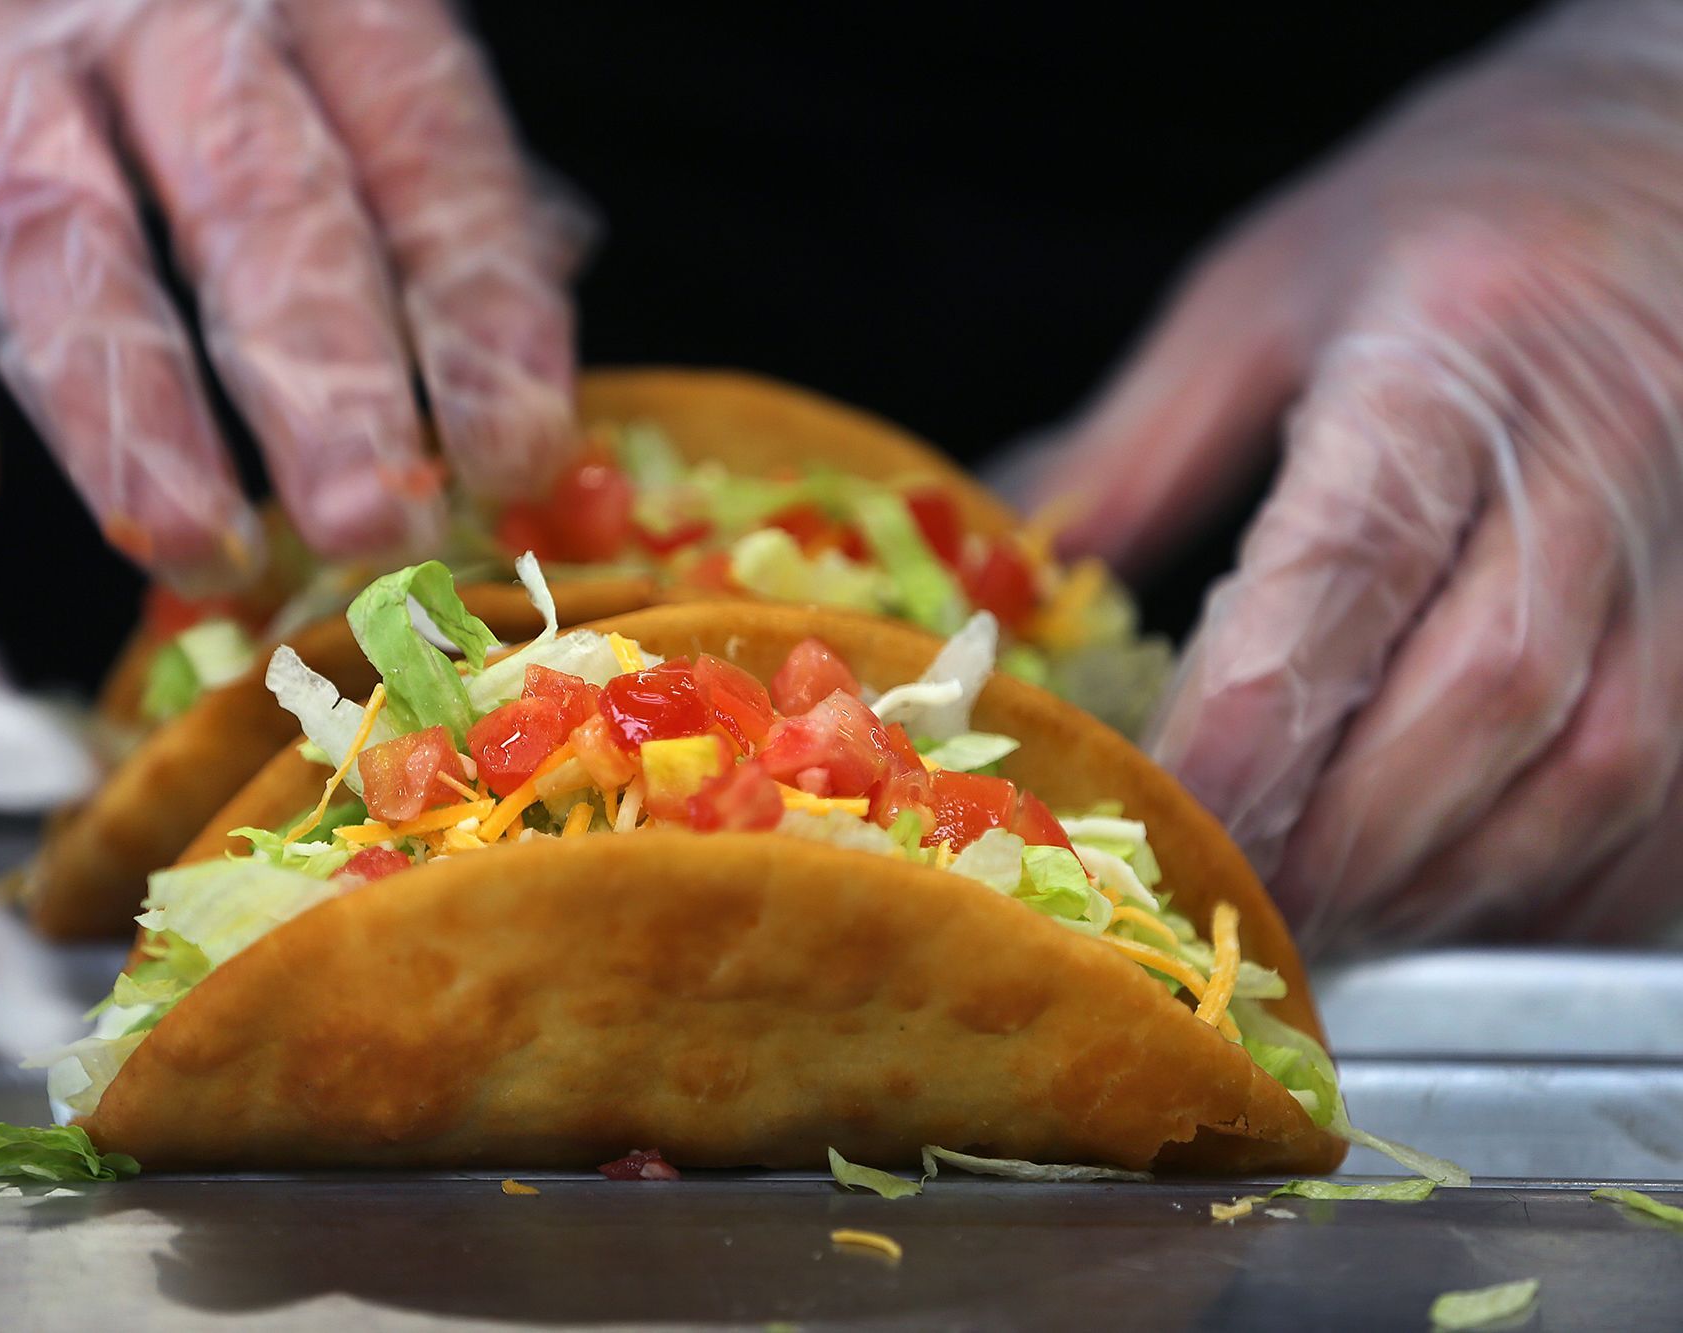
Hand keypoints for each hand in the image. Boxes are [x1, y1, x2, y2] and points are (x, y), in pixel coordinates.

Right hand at [0, 0, 581, 587]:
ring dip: (127, 410)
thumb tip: (540, 290)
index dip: (478, 305)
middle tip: (372, 529)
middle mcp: (165, 13)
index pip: (425, 151)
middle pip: (256, 200)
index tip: (518, 453)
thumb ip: (425, 157)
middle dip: (320, 376)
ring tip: (194, 549)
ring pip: (60, 233)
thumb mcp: (323, 24)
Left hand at [1010, 0, 1682, 949]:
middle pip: (1482, 695)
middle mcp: (1600, 445)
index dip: (1251, 724)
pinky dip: (1559, 877)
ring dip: (1446, 880)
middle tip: (1232, 913)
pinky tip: (1453, 903)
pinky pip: (1668, 791)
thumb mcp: (1259, 297)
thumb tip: (1009, 597)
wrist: (1660, 153)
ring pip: (1594, 764)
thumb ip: (1135, 452)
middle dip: (1344, 839)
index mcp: (1455, 344)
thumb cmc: (1443, 219)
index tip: (1161, 824)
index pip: (1348, 566)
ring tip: (1324, 930)